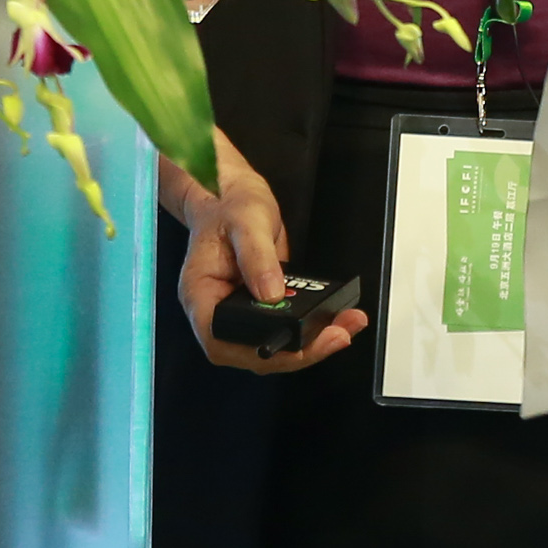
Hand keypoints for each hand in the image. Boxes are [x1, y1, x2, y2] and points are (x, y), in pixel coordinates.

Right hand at [159, 130, 367, 373]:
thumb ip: (257, 257)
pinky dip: (313, 328)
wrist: (234, 194)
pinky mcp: (262, 306)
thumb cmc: (229, 206)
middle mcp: (218, 311)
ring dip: (313, 343)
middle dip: (299, 352)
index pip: (222, 343)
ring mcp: (241, 311)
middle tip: (336, 336)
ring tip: (347, 326)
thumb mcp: (246, 223)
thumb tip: (270, 295)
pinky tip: (338, 319)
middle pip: (253, 353)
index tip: (295, 347)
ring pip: (273, 345)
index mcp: (200, 296)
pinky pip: (285, 326)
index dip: (259, 353)